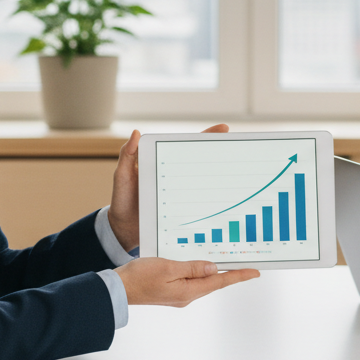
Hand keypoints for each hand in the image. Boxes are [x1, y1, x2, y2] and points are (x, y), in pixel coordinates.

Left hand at [109, 124, 228, 251]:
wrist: (122, 231)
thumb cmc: (122, 200)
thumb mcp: (122, 176)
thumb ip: (127, 156)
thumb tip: (136, 133)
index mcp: (164, 164)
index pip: (186, 147)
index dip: (205, 137)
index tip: (223, 129)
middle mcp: (177, 178)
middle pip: (202, 163)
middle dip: (220, 154)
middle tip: (236, 148)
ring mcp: (183, 195)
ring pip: (205, 183)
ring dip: (221, 179)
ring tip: (236, 173)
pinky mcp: (185, 212)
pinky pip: (201, 205)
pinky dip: (214, 203)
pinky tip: (226, 201)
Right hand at [115, 257, 258, 306]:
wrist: (117, 289)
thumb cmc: (140, 277)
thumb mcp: (168, 268)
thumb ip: (192, 267)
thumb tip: (213, 268)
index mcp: (188, 292)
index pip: (220, 282)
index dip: (238, 276)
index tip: (255, 272)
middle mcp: (186, 296)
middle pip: (213, 282)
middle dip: (229, 272)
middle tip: (245, 263)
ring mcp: (178, 294)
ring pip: (202, 280)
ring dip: (213, 271)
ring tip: (226, 259)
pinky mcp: (170, 290)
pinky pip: (190, 279)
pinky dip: (198, 270)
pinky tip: (199, 262)